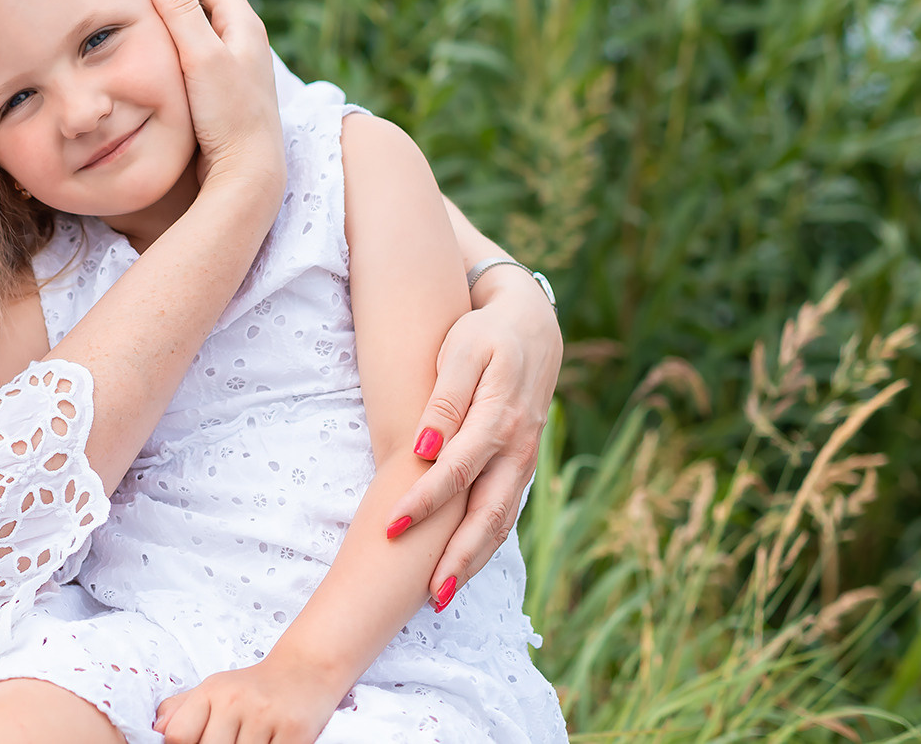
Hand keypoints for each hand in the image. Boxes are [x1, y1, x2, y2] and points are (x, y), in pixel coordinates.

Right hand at [144, 0, 283, 196]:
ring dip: (182, 0)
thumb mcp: (202, 58)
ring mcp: (239, 65)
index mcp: (245, 26)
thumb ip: (181, 13)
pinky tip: (166, 42)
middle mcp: (246, 40)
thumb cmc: (229, 116)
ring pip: (208, 18)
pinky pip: (203, 43)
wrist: (249, 174)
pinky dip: (182, 30)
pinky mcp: (229, 88)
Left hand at [153, 656, 343, 743]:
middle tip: (229, 743)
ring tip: (247, 742)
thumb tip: (156, 730)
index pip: (178, 736)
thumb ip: (181, 710)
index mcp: (211, 692)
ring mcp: (265, 716)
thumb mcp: (214, 690)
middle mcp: (235, 701)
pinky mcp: (294, 731)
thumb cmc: (254, 687)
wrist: (304, 671)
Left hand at [384, 266, 560, 600]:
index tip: (390, 527)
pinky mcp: (520, 466)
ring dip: (473, 560)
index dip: (424, 502)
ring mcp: (523, 461)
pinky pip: (505, 512)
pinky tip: (462, 565)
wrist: (531, 324)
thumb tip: (425, 447)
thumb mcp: (461, 352)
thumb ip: (445, 399)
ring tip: (441, 594)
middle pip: (488, 514)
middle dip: (459, 557)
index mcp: (500, 419)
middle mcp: (517, 449)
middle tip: (428, 595)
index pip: (456, 472)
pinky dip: (486, 543)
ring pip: (501, 522)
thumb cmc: (485, 334)